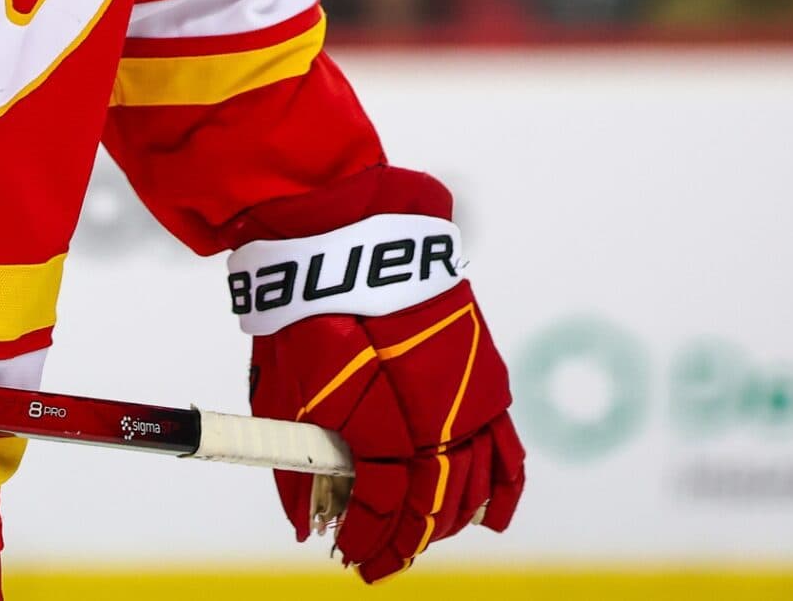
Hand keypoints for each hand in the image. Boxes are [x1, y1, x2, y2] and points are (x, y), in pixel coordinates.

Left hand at [229, 167, 523, 582]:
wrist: (351, 233)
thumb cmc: (309, 310)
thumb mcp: (286, 388)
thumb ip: (298, 461)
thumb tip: (303, 522)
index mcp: (384, 427)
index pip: (385, 511)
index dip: (370, 542)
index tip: (353, 559)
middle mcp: (436, 422)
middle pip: (432, 506)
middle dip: (406, 538)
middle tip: (381, 556)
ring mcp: (469, 401)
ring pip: (471, 486)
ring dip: (446, 519)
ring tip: (421, 534)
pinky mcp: (486, 379)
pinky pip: (506, 449)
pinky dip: (500, 488)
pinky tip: (491, 515)